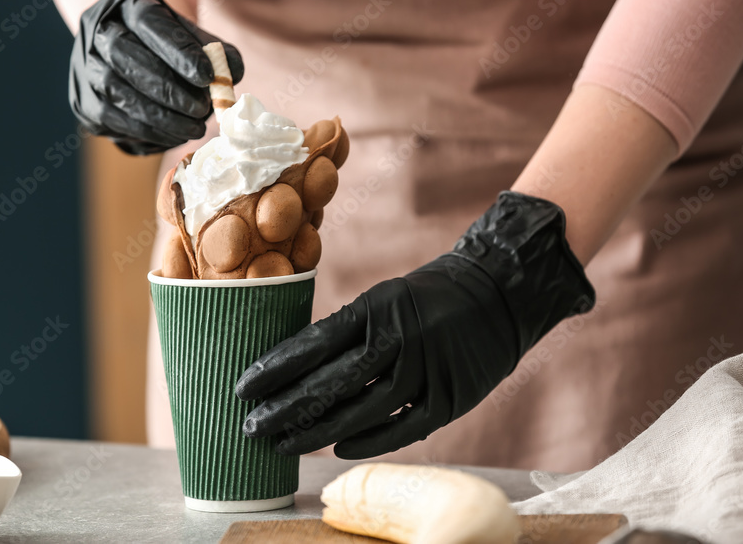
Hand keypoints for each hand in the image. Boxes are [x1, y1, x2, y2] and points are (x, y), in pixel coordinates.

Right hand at [69, 0, 243, 154]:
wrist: (131, 49)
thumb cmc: (168, 42)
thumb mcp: (192, 34)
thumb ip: (215, 51)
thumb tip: (232, 75)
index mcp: (125, 1)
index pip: (149, 21)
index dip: (177, 50)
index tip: (207, 76)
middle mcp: (95, 30)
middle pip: (123, 55)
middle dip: (167, 88)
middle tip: (202, 109)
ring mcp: (84, 67)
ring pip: (116, 94)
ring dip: (160, 117)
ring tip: (195, 128)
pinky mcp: (83, 103)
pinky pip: (114, 121)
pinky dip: (148, 132)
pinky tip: (174, 135)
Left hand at [236, 191, 594, 458]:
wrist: (499, 293)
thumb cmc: (429, 298)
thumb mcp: (384, 299)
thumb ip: (349, 332)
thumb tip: (298, 369)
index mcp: (375, 307)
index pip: (313, 344)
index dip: (276, 369)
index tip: (243, 388)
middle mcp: (398, 338)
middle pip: (329, 383)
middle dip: (285, 409)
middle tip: (250, 427)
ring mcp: (426, 370)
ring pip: (361, 411)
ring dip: (317, 431)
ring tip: (282, 444)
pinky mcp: (451, 397)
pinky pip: (402, 427)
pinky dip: (369, 440)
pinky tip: (339, 449)